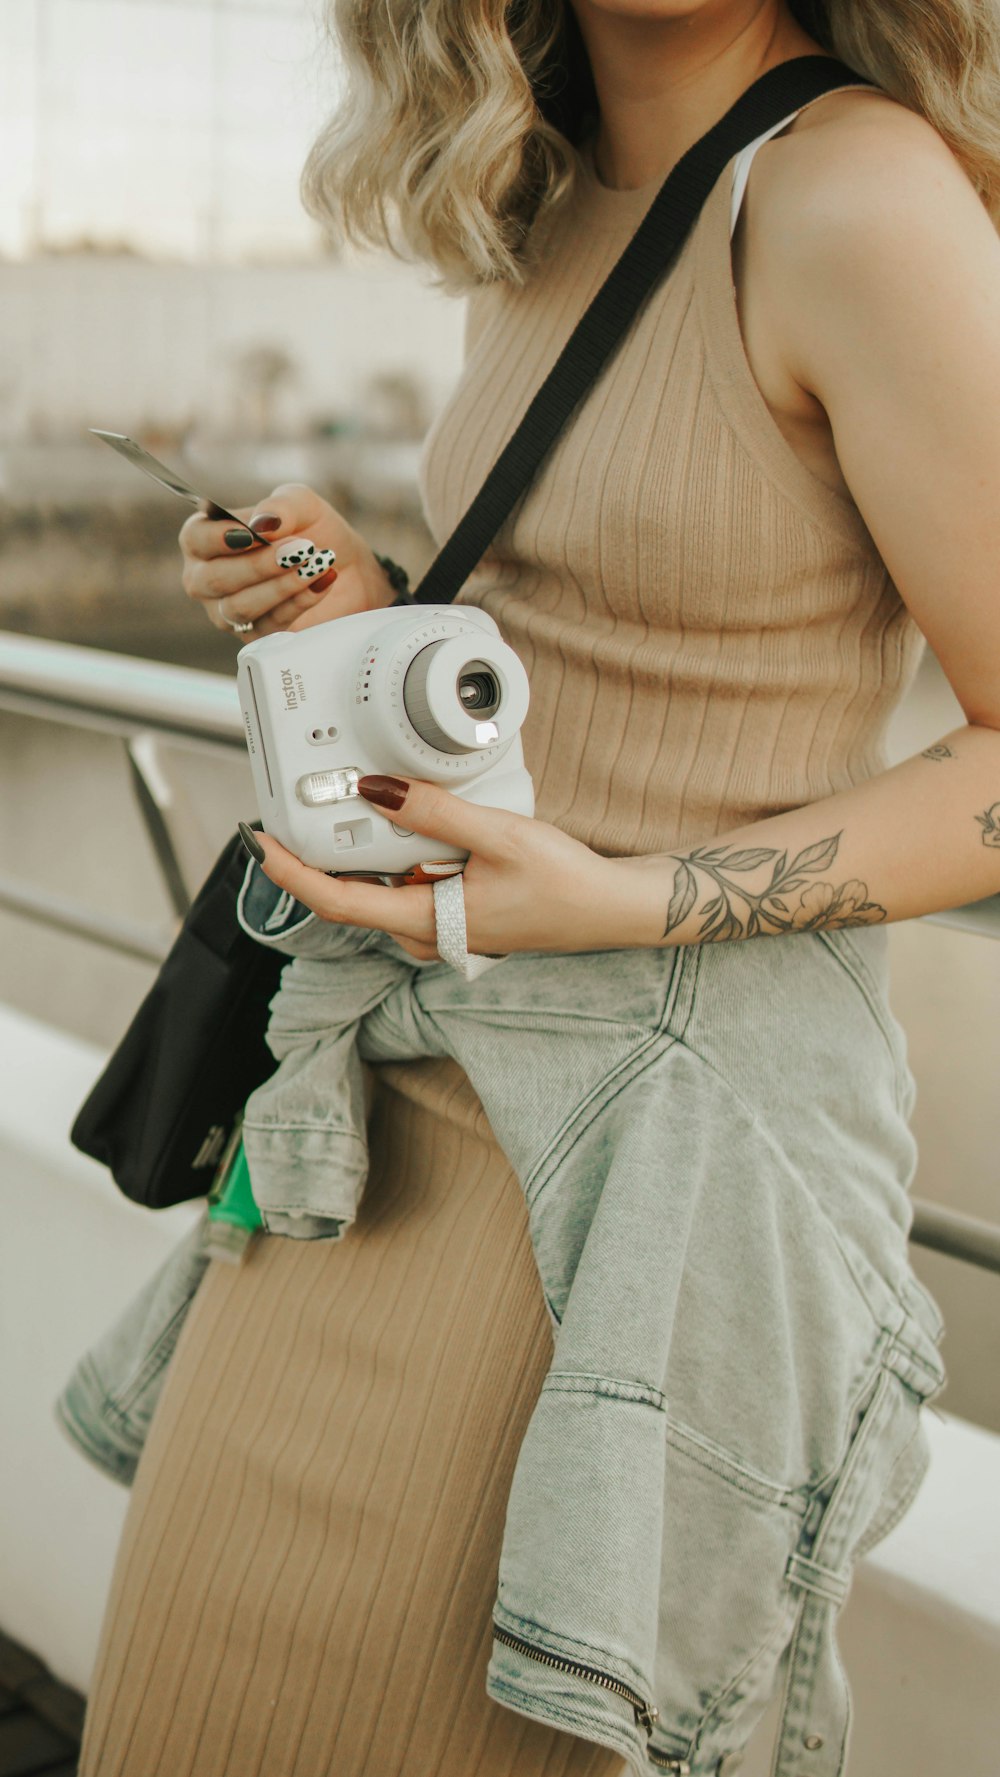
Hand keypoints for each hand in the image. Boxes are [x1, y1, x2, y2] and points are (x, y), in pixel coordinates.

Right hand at [179, 482, 396, 638]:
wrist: (345, 567)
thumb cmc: (309, 531)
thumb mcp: (301, 505)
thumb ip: (281, 506)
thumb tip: (263, 524)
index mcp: (204, 538)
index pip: (196, 538)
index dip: (221, 537)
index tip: (255, 533)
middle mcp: (206, 578)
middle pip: (215, 579)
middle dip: (259, 564)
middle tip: (299, 548)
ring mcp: (227, 612)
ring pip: (240, 607)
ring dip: (281, 586)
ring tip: (315, 565)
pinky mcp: (255, 637)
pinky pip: (270, 626)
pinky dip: (299, 602)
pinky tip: (321, 582)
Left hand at [245, 776, 640, 959]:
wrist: (612, 909)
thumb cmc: (566, 883)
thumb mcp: (500, 836)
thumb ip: (433, 813)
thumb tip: (376, 789)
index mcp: (430, 922)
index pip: (339, 904)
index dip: (291, 873)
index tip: (260, 843)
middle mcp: (427, 934)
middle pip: (351, 898)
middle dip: (319, 857)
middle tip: (291, 812)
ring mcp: (441, 929)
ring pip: (380, 892)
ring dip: (362, 858)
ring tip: (355, 807)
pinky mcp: (455, 917)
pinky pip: (407, 889)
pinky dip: (395, 860)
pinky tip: (409, 828)